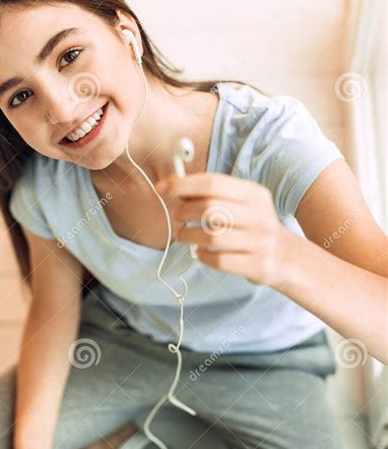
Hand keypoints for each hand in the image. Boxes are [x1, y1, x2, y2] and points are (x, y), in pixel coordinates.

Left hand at [156, 173, 288, 286]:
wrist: (286, 257)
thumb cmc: (252, 227)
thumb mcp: (243, 203)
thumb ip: (213, 194)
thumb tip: (172, 185)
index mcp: (254, 194)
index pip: (213, 183)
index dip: (183, 184)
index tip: (161, 188)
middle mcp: (259, 215)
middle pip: (210, 209)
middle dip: (183, 211)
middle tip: (176, 215)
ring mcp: (260, 242)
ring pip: (212, 237)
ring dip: (189, 235)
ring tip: (183, 235)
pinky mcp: (256, 265)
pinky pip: (219, 260)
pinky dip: (202, 256)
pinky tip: (199, 252)